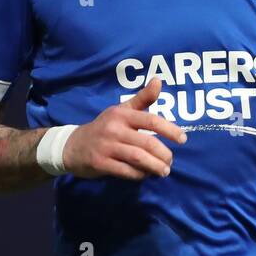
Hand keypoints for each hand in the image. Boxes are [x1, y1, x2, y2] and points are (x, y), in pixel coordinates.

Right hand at [62, 78, 187, 178]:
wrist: (73, 146)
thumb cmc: (105, 127)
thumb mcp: (122, 110)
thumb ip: (143, 99)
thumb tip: (159, 80)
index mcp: (122, 114)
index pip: (151, 120)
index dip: (170, 130)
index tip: (183, 139)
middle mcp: (114, 129)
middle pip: (147, 143)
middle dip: (164, 154)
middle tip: (171, 161)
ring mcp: (106, 147)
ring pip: (138, 159)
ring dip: (155, 166)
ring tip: (164, 171)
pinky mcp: (100, 163)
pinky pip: (126, 171)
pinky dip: (139, 175)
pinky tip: (145, 175)